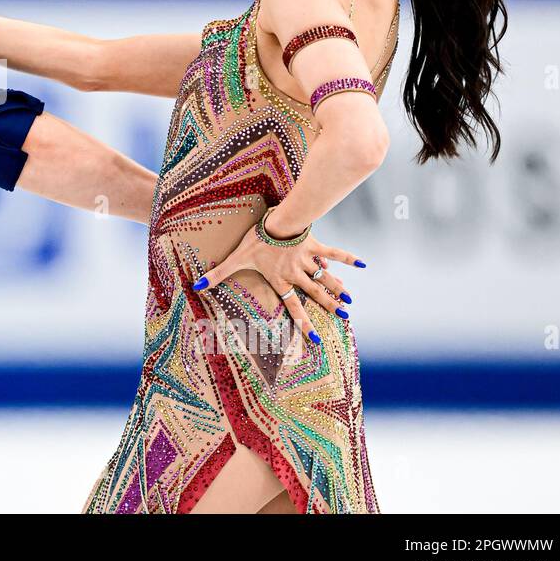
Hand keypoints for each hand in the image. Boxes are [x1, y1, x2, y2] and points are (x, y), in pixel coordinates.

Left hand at [191, 221, 359, 345]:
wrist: (275, 221)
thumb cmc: (254, 241)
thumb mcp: (235, 258)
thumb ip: (218, 274)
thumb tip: (197, 285)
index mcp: (280, 280)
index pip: (293, 306)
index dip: (303, 323)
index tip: (316, 339)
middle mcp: (297, 273)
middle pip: (315, 293)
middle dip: (329, 306)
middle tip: (344, 317)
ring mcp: (307, 260)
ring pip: (325, 278)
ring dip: (338, 289)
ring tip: (350, 301)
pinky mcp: (315, 245)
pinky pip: (334, 252)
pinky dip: (347, 258)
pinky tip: (362, 264)